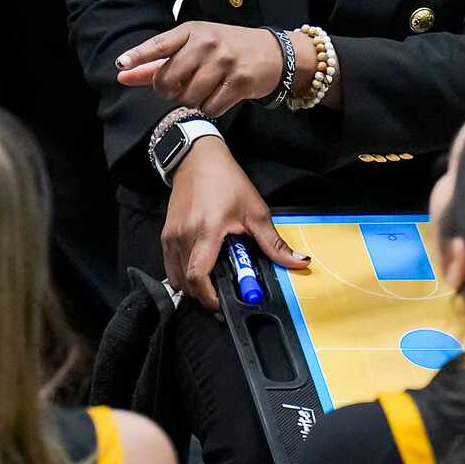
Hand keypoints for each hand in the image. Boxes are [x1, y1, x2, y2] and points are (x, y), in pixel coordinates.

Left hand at [118, 21, 290, 118]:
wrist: (273, 53)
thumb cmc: (226, 49)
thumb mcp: (195, 46)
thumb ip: (159, 62)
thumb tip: (124, 74)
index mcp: (192, 31)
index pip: (159, 44)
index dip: (139, 56)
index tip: (121, 65)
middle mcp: (207, 43)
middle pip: (169, 79)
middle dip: (167, 91)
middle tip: (177, 88)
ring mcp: (224, 62)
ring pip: (188, 98)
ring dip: (191, 101)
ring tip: (204, 89)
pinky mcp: (239, 82)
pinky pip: (210, 108)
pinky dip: (210, 108)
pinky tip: (219, 96)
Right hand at [160, 139, 308, 310]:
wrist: (197, 158)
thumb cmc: (226, 181)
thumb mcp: (255, 210)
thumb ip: (274, 242)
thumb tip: (298, 261)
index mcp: (206, 232)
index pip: (199, 276)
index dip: (209, 298)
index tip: (223, 305)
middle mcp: (183, 236)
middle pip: (187, 283)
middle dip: (203, 296)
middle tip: (223, 295)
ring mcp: (171, 236)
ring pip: (176, 277)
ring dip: (192, 287)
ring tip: (213, 281)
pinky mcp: (165, 234)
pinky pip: (170, 266)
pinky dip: (183, 275)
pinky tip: (201, 267)